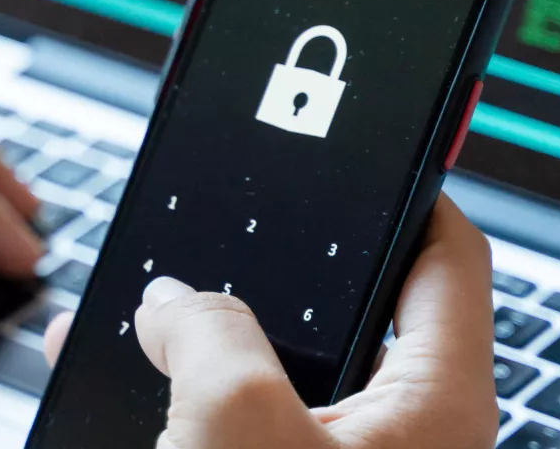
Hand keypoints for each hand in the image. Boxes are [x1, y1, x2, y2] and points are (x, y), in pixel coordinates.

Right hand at [42, 195, 498, 448]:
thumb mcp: (231, 419)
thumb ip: (205, 325)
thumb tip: (173, 303)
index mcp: (436, 409)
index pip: (446, 257)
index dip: (401, 186)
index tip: (359, 142)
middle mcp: (396, 446)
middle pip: (345, 314)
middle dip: (264, 269)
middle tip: (211, 228)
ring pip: (269, 377)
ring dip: (200, 337)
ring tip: (136, 304)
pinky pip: (230, 432)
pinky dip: (177, 401)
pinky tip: (113, 380)